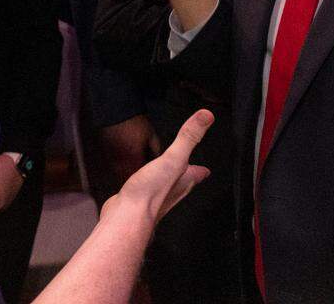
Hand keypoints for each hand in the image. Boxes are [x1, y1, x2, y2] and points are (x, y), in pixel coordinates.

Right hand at [101, 109, 212, 226]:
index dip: (202, 169)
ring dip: (168, 180)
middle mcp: (173, 192)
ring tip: (166, 174)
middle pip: (184, 183)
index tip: (206, 168)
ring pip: (166, 187)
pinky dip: (147, 185)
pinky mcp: (138, 201)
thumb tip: (207, 116)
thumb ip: (189, 137)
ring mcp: (155, 198)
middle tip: (190, 169)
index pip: (199, 173)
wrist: (126, 217)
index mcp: (184, 180)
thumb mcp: (174, 158)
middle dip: (187, 175)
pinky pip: (146, 190)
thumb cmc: (151, 192)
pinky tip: (141, 182)